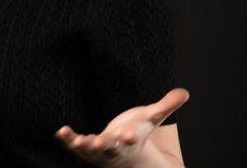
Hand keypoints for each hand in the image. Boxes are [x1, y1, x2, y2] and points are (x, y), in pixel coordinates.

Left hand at [54, 87, 188, 166]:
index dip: (131, 136)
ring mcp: (99, 150)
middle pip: (110, 147)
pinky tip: (60, 132)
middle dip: (103, 145)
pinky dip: (68, 140)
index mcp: (131, 138)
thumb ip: (166, 105)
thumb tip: (185, 92)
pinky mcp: (86, 148)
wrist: (126, 154)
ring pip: (91, 150)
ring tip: (75, 140)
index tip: (129, 135)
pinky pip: (75, 146)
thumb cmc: (138, 130)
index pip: (132, 138)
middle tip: (95, 143)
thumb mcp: (152, 117)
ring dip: (83, 146)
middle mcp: (115, 147)